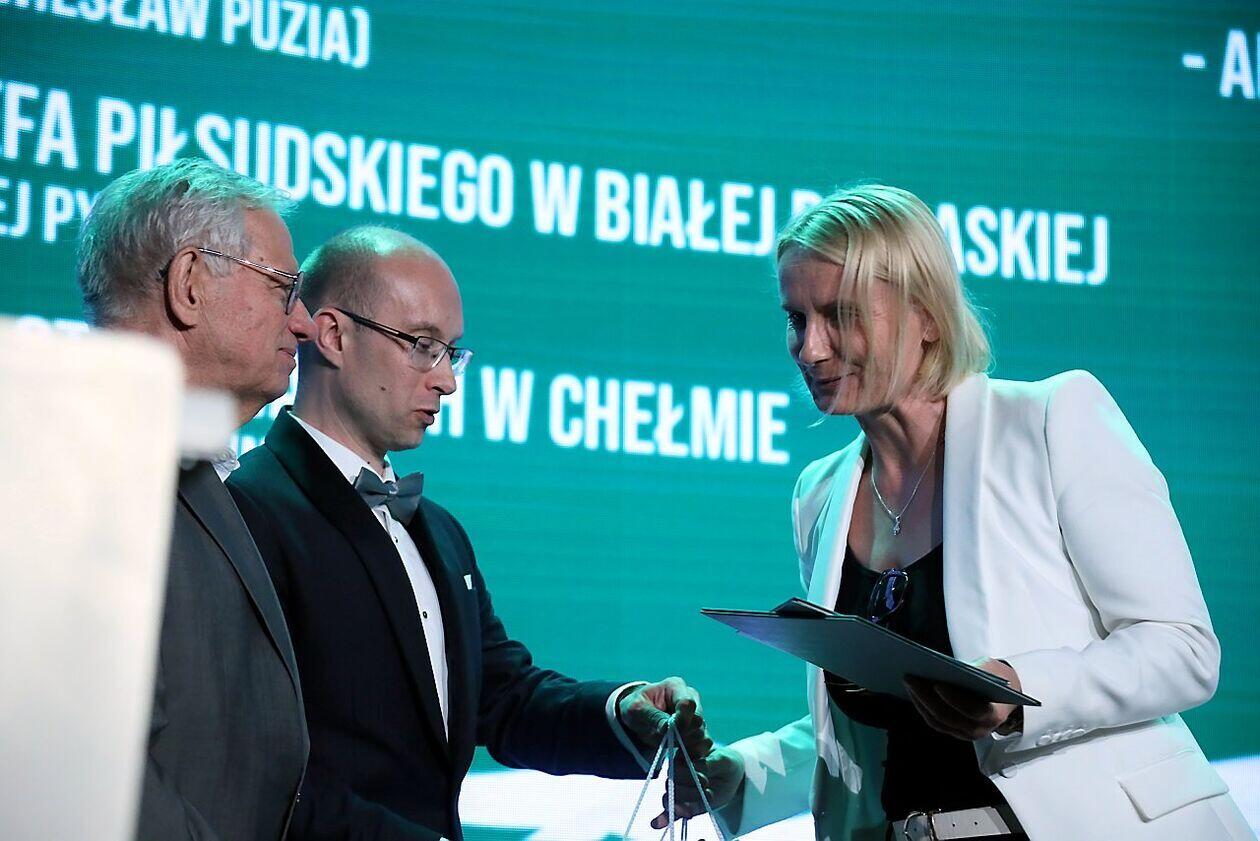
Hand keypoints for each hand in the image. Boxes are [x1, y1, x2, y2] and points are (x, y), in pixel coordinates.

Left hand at [617, 677, 712, 759]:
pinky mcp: (698, 733)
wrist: (638, 717)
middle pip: (697, 721)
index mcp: (675, 687)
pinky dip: (692, 755)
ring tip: (669, 750)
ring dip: (686, 747)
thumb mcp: (637, 709)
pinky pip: (703, 747)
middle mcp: (691, 699)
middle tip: (664, 742)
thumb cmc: (636, 708)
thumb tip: (670, 730)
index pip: (687, 703)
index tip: (668, 732)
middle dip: (681, 735)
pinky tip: (678, 759)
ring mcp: (696, 716)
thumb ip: (653, 718)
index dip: (681, 719)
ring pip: (702, 736)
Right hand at [650, 745, 743, 829]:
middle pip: (670, 785)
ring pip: (670, 799)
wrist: (732, 775)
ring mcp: (679, 788)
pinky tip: (658, 824)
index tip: (705, 780)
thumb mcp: (723, 760)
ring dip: (682, 806)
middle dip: (687, 792)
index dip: (687, 775)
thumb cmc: (726, 762)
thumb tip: (696, 769)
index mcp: (682, 756)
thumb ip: (709, 764)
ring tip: (703, 802)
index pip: (676, 767)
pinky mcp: (683, 804)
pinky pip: (670, 811)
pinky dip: (664, 818)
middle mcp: (677, 772)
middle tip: (708, 791)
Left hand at [904, 658, 1022, 739]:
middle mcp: (979, 729)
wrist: (1006, 696)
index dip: (954, 699)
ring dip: (920, 702)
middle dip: (926, 697)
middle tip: (911, 678)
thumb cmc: (997, 679)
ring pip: (937, 722)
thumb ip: (973, 671)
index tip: (937, 684)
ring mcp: (965, 734)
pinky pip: (935, 722)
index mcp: (994, 714)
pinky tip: (913, 692)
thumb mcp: (990, 671)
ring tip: (908, 683)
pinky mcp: (954, 731)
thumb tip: (942, 667)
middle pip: (948, 717)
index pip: (972, 710)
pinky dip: (922, 707)